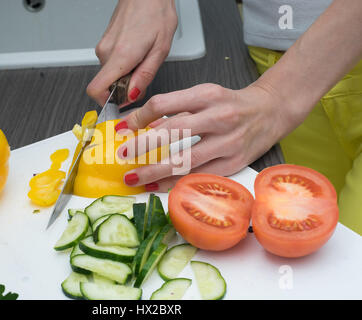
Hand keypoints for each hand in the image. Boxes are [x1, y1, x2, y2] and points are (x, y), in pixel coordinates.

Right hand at [86, 0, 177, 105]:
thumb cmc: (156, 13)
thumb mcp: (160, 50)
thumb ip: (144, 76)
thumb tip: (133, 95)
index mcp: (120, 56)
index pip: (96, 89)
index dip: (107, 102)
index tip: (122, 102)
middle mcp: (106, 51)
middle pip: (106, 84)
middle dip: (124, 88)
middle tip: (142, 76)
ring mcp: (103, 46)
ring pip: (110, 74)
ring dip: (125, 75)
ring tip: (142, 60)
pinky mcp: (105, 42)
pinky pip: (111, 63)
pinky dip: (123, 65)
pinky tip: (136, 54)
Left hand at [115, 83, 297, 191]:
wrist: (270, 111)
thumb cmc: (232, 103)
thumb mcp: (203, 95)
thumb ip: (175, 109)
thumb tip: (144, 126)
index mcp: (207, 95)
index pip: (164, 104)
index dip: (139, 117)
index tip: (123, 128)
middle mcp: (218, 117)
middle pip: (173, 132)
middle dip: (143, 145)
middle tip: (122, 155)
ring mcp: (227, 142)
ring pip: (185, 160)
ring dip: (155, 171)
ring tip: (134, 178)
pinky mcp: (233, 163)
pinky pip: (199, 176)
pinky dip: (175, 182)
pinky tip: (158, 186)